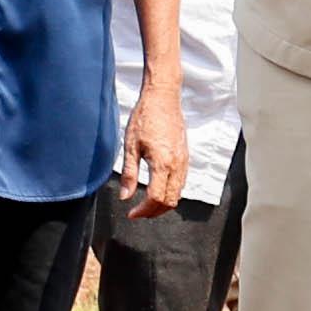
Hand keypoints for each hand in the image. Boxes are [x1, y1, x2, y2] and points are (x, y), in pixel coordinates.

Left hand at [119, 83, 187, 217]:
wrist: (163, 98)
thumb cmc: (145, 117)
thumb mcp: (130, 145)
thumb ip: (129, 174)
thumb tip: (125, 196)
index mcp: (162, 163)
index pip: (156, 198)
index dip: (143, 210)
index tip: (132, 213)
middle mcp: (177, 165)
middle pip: (170, 201)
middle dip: (154, 212)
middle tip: (138, 213)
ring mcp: (184, 161)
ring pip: (178, 194)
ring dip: (164, 204)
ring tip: (147, 205)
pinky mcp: (186, 156)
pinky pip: (182, 183)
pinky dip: (171, 193)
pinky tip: (158, 190)